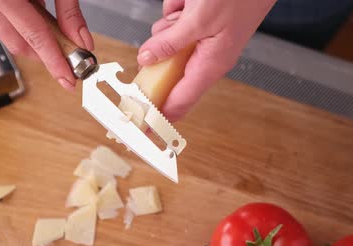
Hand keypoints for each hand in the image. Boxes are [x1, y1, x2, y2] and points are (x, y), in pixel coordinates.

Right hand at [0, 0, 93, 90]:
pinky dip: (22, 19)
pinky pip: (2, 18)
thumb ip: (67, 7)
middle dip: (47, 53)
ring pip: (11, 34)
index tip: (70, 79)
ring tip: (52, 20)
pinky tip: (34, 7)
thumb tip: (80, 38)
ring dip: (35, 35)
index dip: (55, 61)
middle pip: (21, 43)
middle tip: (72, 58)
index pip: (35, 37)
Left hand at [138, 0, 275, 120]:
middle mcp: (209, 57)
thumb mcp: (198, 20)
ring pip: (169, 43)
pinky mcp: (203, 26)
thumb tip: (146, 58)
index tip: (141, 127)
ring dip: (170, 24)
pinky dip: (178, 10)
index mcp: (211, 65)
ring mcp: (205, 41)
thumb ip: (169, 42)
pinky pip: (177, 24)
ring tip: (189, 8)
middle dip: (160, 50)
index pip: (179, 102)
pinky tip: (190, 1)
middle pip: (168, 70)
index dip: (158, 116)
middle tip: (170, 30)